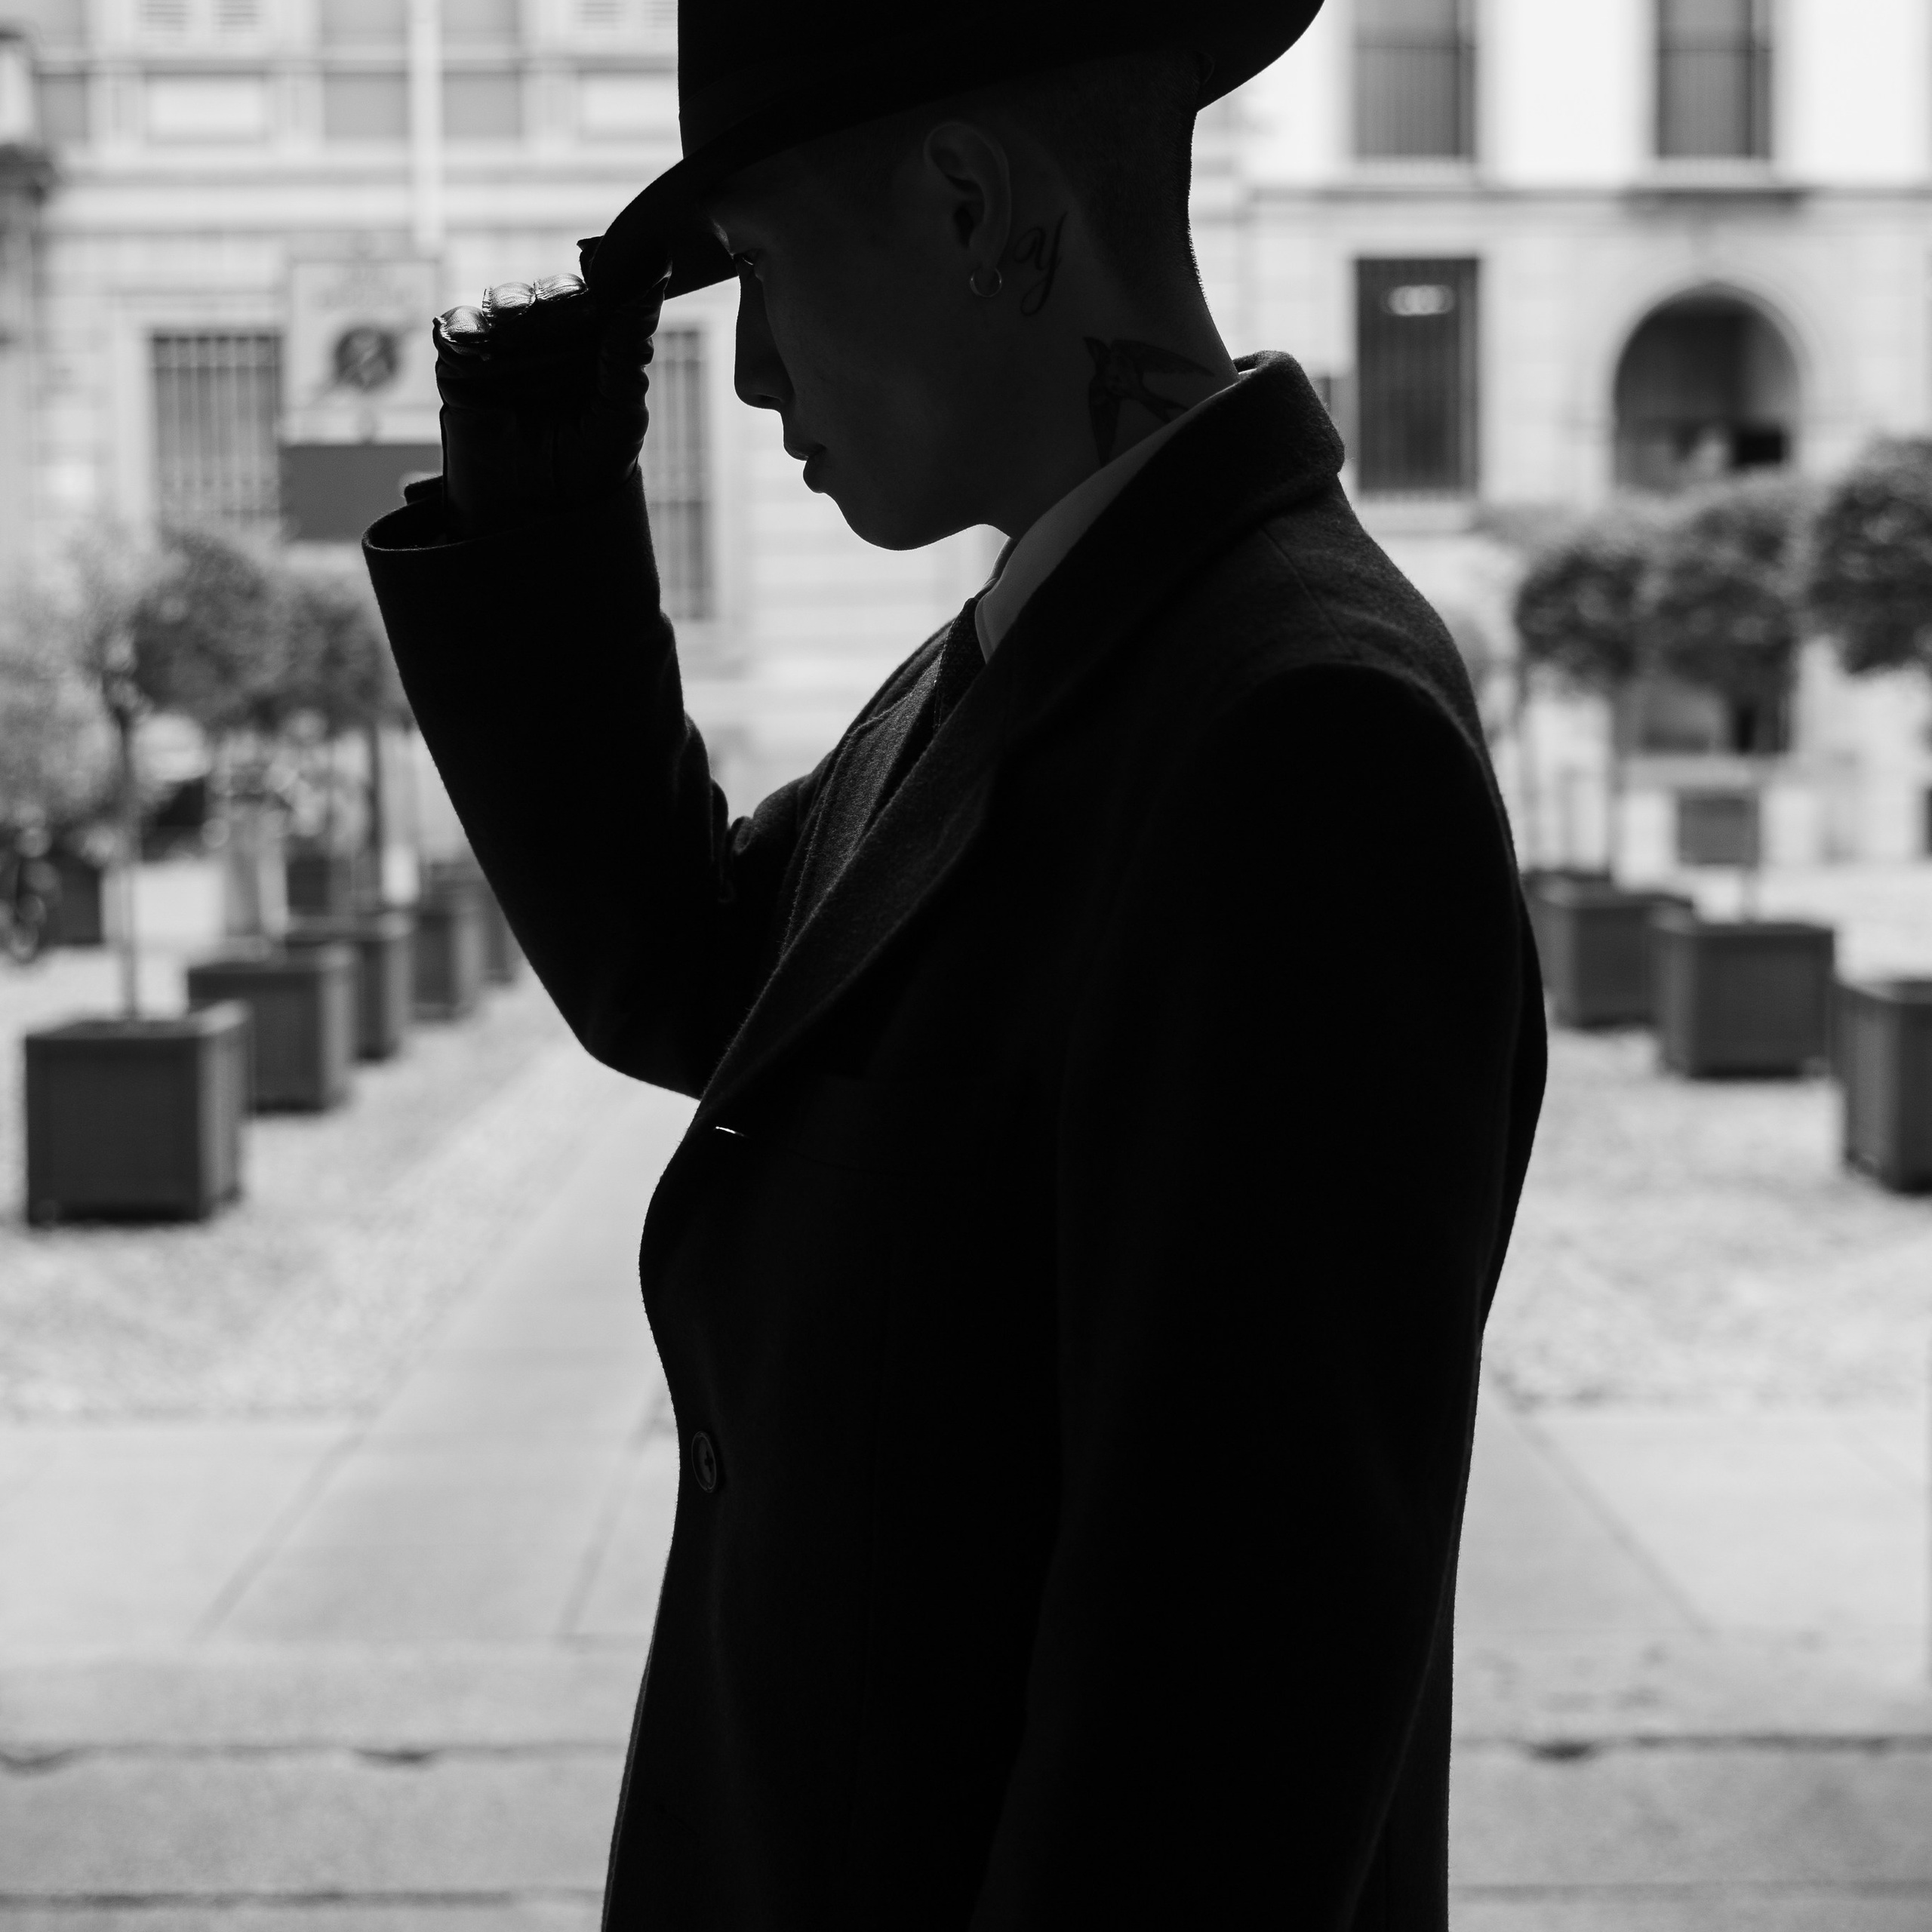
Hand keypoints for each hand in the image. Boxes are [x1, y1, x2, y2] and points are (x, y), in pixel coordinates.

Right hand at [432, 240, 672, 538]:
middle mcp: (550, 338)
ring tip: (523, 331)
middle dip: (561, 301)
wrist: (534, 514)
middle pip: (553, 294)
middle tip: (573, 314)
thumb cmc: (587, 468)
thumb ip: (630, 347)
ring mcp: (504, 346)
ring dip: (516, 310)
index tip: (614, 264)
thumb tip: (656, 271)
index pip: (602, 294)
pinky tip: (483, 344)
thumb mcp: (620, 412)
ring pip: (506, 301)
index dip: (609, 276)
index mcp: (596, 345)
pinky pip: (457, 326)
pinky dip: (468, 328)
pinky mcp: (460, 360)